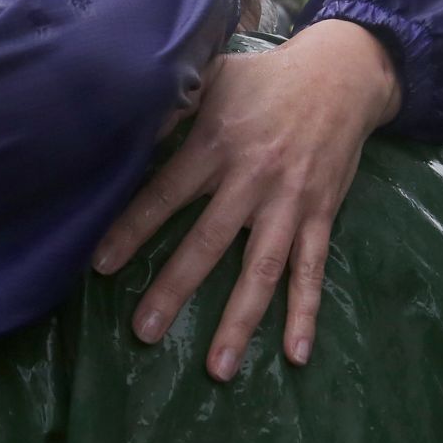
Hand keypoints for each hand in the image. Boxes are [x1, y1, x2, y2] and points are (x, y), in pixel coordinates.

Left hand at [92, 19, 402, 380]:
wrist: (341, 75)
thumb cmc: (265, 79)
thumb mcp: (213, 76)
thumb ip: (172, 105)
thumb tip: (123, 125)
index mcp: (216, 145)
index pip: (166, 193)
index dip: (133, 229)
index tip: (100, 265)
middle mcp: (252, 179)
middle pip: (208, 242)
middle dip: (175, 288)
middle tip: (144, 332)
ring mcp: (289, 204)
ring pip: (261, 269)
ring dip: (239, 319)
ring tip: (218, 368)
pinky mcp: (321, 216)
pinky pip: (313, 270)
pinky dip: (305, 312)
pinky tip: (295, 354)